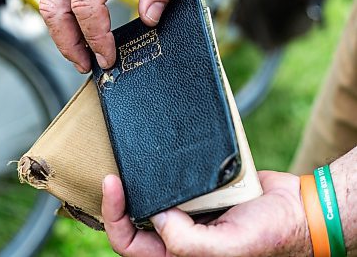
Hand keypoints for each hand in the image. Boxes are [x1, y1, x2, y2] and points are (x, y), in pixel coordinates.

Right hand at [39, 0, 187, 72]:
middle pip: (54, 8)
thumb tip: (151, 16)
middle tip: (87, 65)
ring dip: (61, 34)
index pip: (86, 4)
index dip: (96, 37)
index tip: (108, 56)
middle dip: (69, 44)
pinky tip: (78, 30)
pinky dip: (63, 16)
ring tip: (80, 54)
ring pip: (47, 2)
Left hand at [102, 171, 311, 256]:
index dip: (115, 217)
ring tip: (127, 167)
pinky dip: (160, 178)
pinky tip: (155, 165)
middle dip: (119, 203)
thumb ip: (189, 242)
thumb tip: (158, 218)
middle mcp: (181, 240)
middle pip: (134, 225)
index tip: (113, 184)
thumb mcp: (231, 247)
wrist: (300, 207)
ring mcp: (188, 218)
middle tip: (113, 175)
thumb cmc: (273, 234)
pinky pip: (171, 189)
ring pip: (150, 205)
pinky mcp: (198, 198)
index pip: (131, 245)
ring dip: (137, 190)